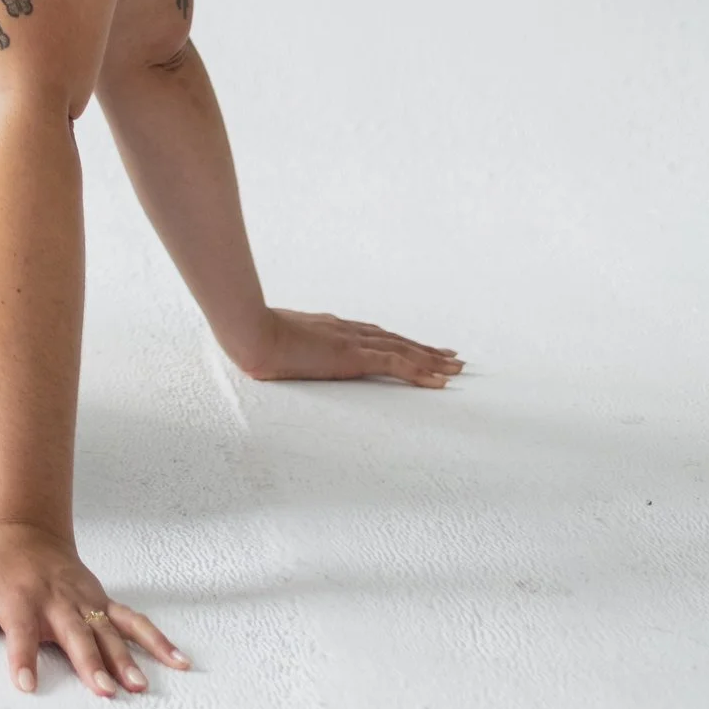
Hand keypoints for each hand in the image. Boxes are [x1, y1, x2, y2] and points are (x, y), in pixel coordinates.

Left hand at [0, 525, 188, 698]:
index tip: (25, 684)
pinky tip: (177, 661)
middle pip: (74, 634)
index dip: (22, 657)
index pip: (19, 633)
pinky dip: (156, 640)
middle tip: (103, 691)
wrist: (26, 532)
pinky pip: (134, 621)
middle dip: (89, 663)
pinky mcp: (102, 602)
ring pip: (108, 630)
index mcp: (20, 601)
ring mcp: (84, 601)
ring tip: (138, 686)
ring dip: (125, 658)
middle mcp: (56, 601)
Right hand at [234, 308, 462, 388]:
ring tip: (456, 367)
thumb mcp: (280, 341)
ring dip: (432, 360)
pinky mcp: (354, 356)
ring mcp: (353, 342)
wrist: (252, 333)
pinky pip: (396, 365)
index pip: (376, 336)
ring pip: (404, 351)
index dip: (400, 342)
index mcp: (332, 328)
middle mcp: (349, 331)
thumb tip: (289, 353)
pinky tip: (440, 380)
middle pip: (397, 341)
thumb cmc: (256, 337)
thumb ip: (294, 345)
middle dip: (426, 350)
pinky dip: (421, 372)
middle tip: (453, 357)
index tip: (418, 348)